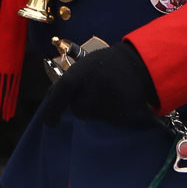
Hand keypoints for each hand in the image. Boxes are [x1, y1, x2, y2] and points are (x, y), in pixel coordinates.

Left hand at [42, 41, 158, 126]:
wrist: (138, 64)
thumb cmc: (105, 65)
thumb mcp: (84, 66)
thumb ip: (67, 81)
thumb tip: (49, 96)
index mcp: (82, 72)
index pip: (62, 92)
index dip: (52, 109)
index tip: (50, 123)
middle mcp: (95, 85)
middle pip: (79, 110)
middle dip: (82, 107)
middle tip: (92, 94)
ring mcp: (110, 99)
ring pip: (95, 117)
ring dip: (97, 111)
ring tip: (107, 94)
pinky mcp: (123, 111)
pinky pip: (109, 120)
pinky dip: (110, 113)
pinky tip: (117, 99)